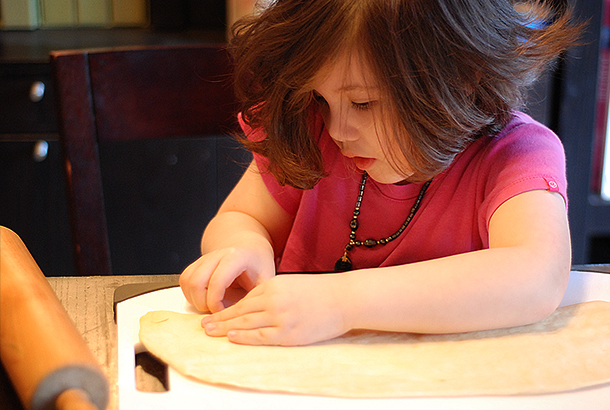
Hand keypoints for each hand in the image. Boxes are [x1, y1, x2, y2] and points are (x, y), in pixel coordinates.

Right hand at [179, 244, 274, 312]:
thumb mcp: (266, 278)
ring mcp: (205, 258)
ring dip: (195, 300)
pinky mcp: (197, 264)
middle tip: (216, 312)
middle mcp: (217, 255)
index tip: (224, 313)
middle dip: (203, 303)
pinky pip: (184, 280)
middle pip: (196, 282)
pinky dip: (190, 295)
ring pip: (187, 281)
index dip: (216, 302)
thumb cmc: (258, 265)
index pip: (217, 281)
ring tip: (211, 307)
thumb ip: (260, 296)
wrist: (250, 248)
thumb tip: (249, 317)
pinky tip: (205, 300)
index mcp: (236, 257)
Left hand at [202, 274, 348, 345]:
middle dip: (219, 318)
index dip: (227, 308)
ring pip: (245, 323)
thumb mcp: (292, 285)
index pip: (244, 299)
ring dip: (225, 328)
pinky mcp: (289, 333)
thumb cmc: (322, 292)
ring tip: (210, 332)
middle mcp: (273, 300)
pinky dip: (244, 337)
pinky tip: (232, 337)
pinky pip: (261, 336)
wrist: (345, 298)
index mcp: (273, 285)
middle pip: (239, 311)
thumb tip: (256, 305)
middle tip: (203, 324)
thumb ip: (273, 292)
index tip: (214, 312)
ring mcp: (280, 317)